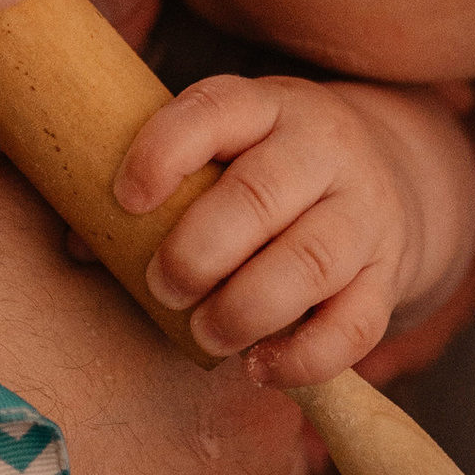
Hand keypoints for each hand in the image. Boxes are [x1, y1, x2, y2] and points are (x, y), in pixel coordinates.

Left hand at [112, 69, 474, 388]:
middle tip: (165, 287)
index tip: (127, 199)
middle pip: (262, 194)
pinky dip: (305, 356)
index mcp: (269, 107)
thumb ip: (162, 188)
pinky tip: (261, 368)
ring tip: (206, 333)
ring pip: (312, 259)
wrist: (392, 175)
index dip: (165, 152)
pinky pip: (356, 325)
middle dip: (200, 250)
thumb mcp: (227, 151)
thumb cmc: (272, 172)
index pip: (215, 111)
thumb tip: (82, 243)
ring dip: (247, 307)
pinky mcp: (388, 275)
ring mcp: (364, 212)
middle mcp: (324, 150)